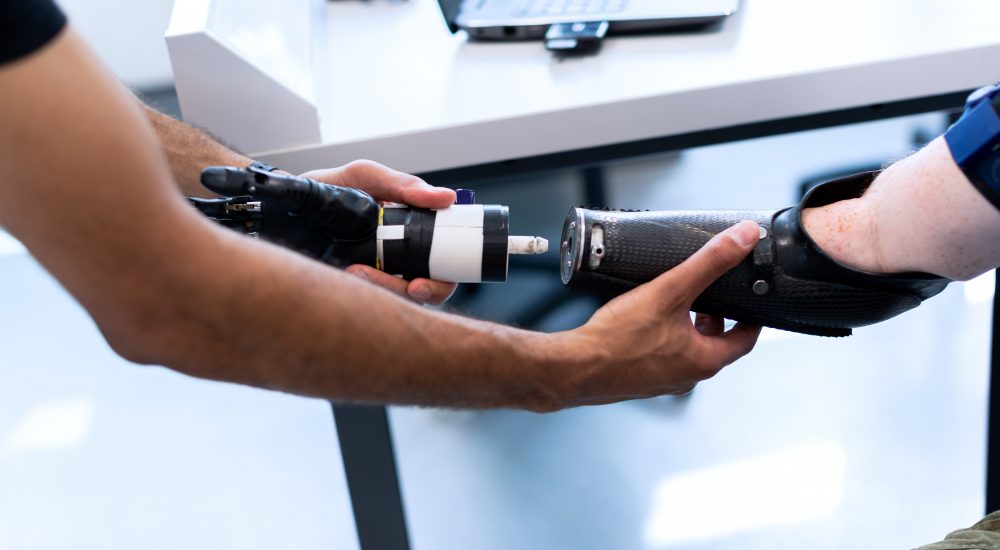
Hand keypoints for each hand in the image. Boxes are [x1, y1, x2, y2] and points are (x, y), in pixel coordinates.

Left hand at [300, 160, 457, 304]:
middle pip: (427, 290)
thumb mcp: (365, 176)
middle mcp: (401, 257)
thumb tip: (444, 198)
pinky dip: (363, 292)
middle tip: (409, 287)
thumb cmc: (331, 187)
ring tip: (358, 272)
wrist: (289, 201)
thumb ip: (402, 184)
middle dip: (422, 293)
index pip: (445, 264)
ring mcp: (379, 273)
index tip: (421, 282)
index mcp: (414, 232)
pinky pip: (369, 301)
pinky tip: (347, 275)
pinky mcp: (354, 286)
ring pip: (398, 299)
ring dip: (385, 290)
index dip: (443, 280)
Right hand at [552, 221, 762, 407]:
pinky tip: (641, 321)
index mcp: (703, 362)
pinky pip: (659, 357)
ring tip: (672, 302)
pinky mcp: (637, 381)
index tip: (750, 303)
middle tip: (707, 294)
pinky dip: (660, 339)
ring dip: (685, 328)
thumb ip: (708, 263)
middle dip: (713, 317)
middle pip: (713, 344)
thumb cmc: (619, 339)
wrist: (574, 368)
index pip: (744, 340)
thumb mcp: (669, 291)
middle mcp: (686, 378)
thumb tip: (743, 238)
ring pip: (685, 351)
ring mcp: (661, 382)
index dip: (750, 318)